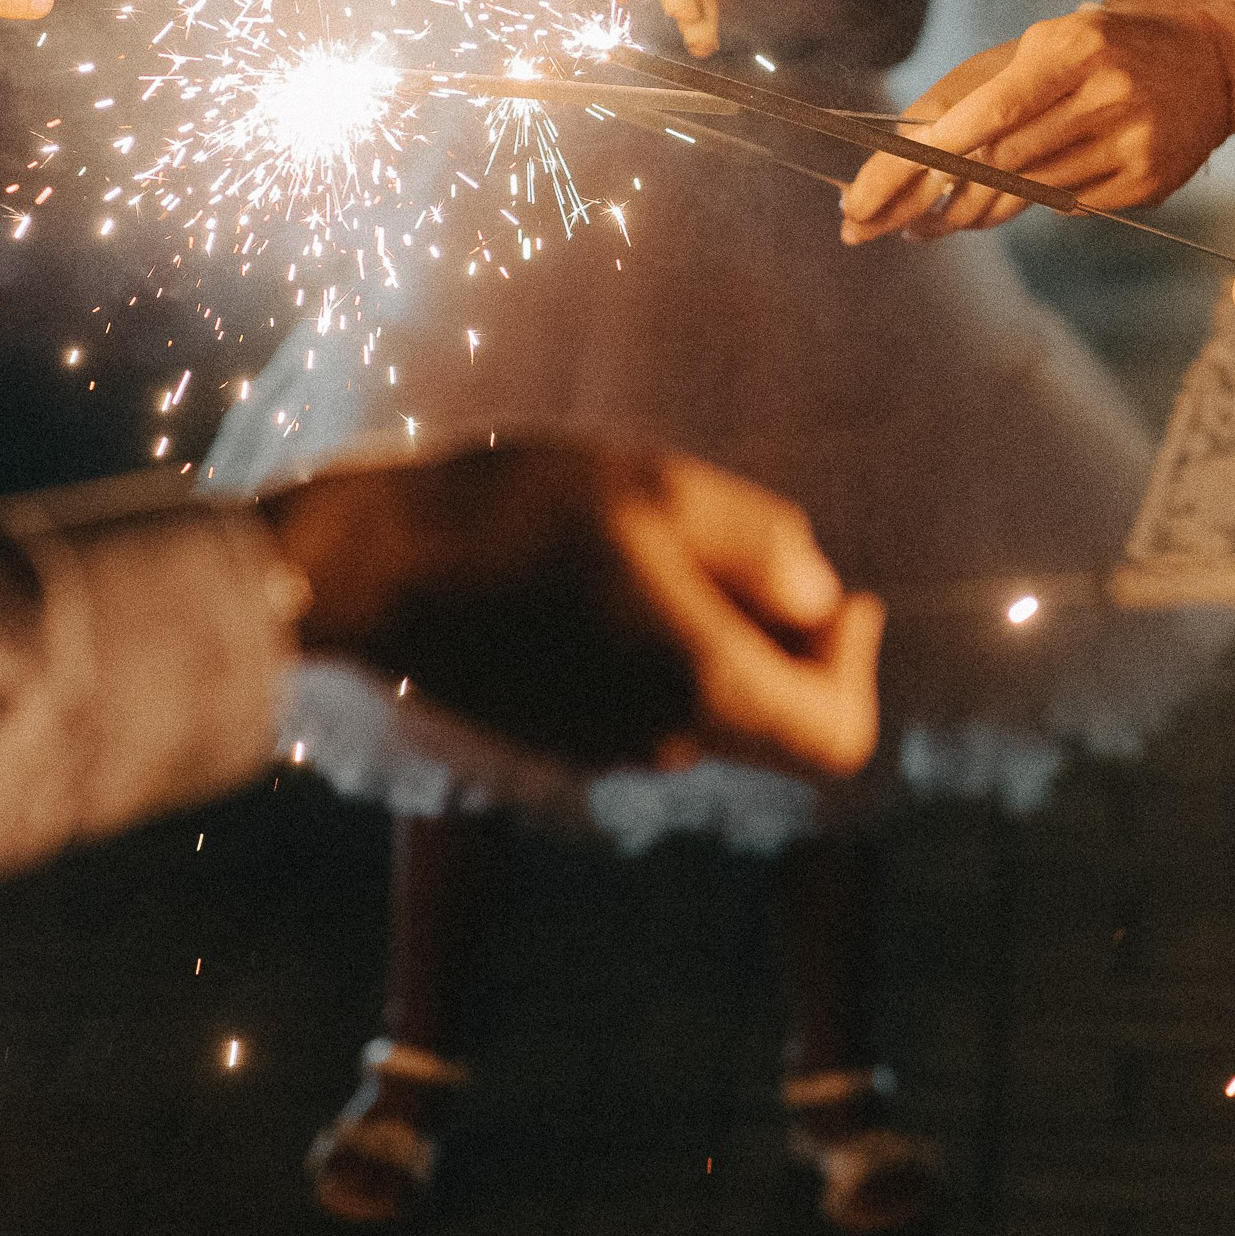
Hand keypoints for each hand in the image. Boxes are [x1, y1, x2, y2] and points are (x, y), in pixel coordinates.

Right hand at [263, 441, 880, 777]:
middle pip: (779, 723)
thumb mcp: (661, 488)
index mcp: (699, 688)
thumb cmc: (519, 510)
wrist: (377, 564)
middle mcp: (660, 740)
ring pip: (711, 703)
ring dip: (718, 632)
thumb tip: (822, 596)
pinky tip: (606, 569)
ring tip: (658, 540)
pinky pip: (649, 698)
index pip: (839, 736)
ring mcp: (603, 746)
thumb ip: (761, 545)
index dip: (857, 666)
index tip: (838, 594)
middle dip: (788, 639)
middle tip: (741, 545)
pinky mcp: (558, 732)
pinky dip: (661, 645)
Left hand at [841, 4, 1234, 240]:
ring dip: (975, 206)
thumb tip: (919, 142)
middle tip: (879, 219)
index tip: (888, 177)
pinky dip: (1030, 204)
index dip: (937, 149)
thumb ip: (992, 88)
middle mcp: (1107, 95)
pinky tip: (1004, 203)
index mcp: (1075, 48)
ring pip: (1031, 190)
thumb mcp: (1054, 43)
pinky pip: (1067, 205)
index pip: (996, 110)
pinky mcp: (1146, 184)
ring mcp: (1131, 144)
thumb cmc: (1109, 50)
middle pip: (1005, 160)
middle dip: (938, 192)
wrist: (1213, 66)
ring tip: (927, 220)